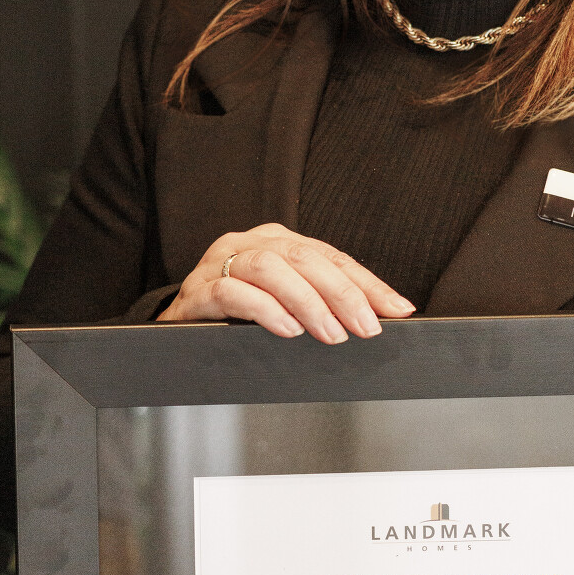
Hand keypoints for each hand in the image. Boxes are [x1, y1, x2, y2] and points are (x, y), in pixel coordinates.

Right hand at [158, 224, 415, 342]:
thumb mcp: (285, 304)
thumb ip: (322, 303)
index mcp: (277, 240)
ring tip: (331, 334)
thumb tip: (375, 320)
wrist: (176, 332)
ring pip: (269, 268)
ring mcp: (219, 263)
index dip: (367, 283)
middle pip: (304, 257)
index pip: (331, 256)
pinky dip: (264, 309)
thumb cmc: (237, 319)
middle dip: (342, 294)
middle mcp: (249, 243)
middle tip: (366, 328)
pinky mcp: (196, 291)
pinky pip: (231, 291)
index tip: (397, 309)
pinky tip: (287, 329)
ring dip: (307, 302)